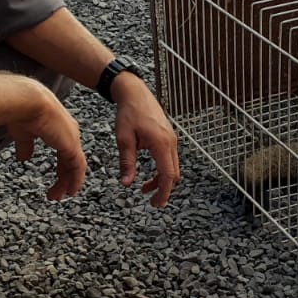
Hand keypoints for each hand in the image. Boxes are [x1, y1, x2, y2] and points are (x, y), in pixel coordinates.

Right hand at [6, 81, 86, 200]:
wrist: (28, 102)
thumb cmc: (23, 112)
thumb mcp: (23, 134)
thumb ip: (26, 146)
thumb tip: (24, 158)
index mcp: (59, 129)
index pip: (64, 152)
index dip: (61, 167)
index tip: (56, 180)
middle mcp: (69, 133)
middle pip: (71, 160)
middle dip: (64, 177)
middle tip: (56, 192)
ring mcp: (72, 139)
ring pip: (75, 166)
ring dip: (67, 183)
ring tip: (58, 196)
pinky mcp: (72, 146)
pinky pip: (78, 168)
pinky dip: (75, 181)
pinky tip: (70, 191)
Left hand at [111, 73, 179, 207]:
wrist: (135, 93)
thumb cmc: (128, 113)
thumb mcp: (124, 140)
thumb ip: (127, 163)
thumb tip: (126, 183)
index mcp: (161, 144)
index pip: (167, 175)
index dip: (163, 192)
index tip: (156, 204)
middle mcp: (171, 142)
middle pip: (173, 174)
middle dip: (163, 189)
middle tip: (151, 201)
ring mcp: (171, 139)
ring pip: (172, 167)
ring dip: (162, 180)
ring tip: (145, 188)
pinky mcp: (168, 137)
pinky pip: (169, 158)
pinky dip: (162, 169)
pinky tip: (149, 173)